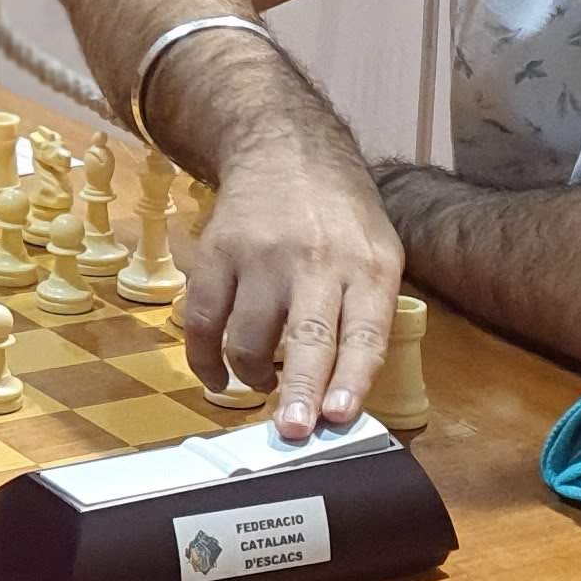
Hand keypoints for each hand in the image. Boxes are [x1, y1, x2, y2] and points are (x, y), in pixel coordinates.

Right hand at [178, 138, 401, 439]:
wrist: (286, 149)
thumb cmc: (340, 216)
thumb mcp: (379, 251)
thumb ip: (368, 314)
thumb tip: (346, 394)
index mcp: (368, 265)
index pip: (365, 332)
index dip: (352, 379)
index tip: (340, 416)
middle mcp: (317, 260)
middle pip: (308, 338)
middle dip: (300, 391)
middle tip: (292, 431)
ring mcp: (262, 256)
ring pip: (248, 338)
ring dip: (252, 378)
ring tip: (264, 386)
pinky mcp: (217, 252)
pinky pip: (201, 320)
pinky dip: (205, 359)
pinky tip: (218, 376)